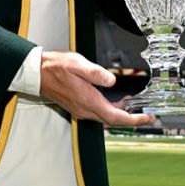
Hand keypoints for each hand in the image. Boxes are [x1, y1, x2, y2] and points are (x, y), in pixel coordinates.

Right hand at [39, 50, 155, 125]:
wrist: (37, 72)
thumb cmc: (56, 67)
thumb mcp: (77, 64)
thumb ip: (95, 73)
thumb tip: (112, 81)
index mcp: (88, 101)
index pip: (116, 117)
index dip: (134, 120)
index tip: (147, 118)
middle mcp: (85, 109)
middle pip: (113, 121)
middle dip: (132, 119)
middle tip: (148, 116)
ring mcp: (81, 109)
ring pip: (106, 118)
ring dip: (122, 115)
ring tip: (136, 108)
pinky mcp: (78, 106)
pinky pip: (99, 113)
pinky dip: (112, 111)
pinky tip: (117, 102)